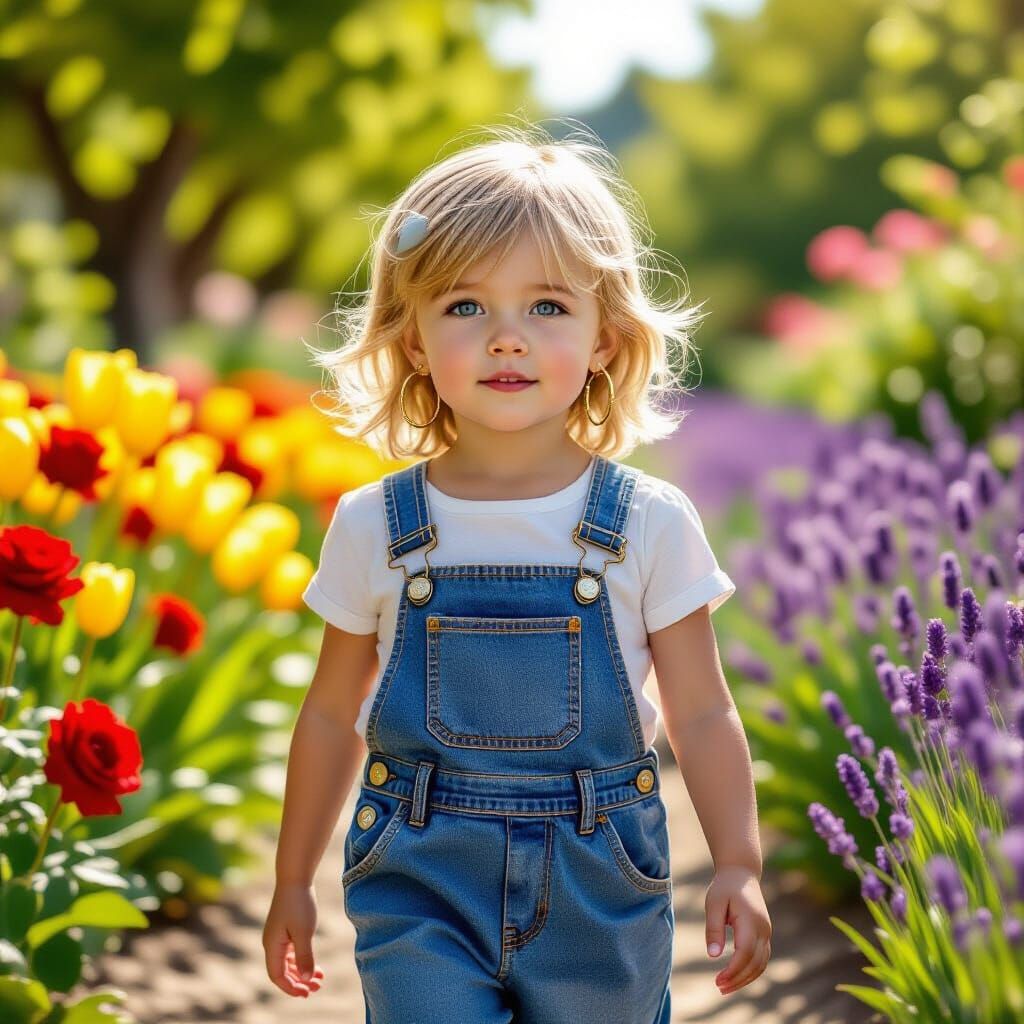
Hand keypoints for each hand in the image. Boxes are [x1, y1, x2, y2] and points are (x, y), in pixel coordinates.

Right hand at [263, 882, 324, 998]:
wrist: (295, 877)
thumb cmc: (299, 904)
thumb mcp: (304, 932)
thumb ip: (304, 957)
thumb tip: (306, 979)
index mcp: (272, 946)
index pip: (277, 976)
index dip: (291, 987)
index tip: (307, 993)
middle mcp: (271, 943)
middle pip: (282, 971)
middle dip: (299, 982)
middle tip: (317, 988)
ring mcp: (277, 936)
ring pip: (288, 962)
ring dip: (302, 972)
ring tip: (320, 978)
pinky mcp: (285, 928)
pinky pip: (291, 952)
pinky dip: (301, 960)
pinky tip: (315, 963)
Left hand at [705, 865, 770, 995]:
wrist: (742, 873)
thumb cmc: (725, 887)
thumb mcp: (714, 903)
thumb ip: (714, 928)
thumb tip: (712, 955)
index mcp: (751, 921)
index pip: (745, 953)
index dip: (733, 970)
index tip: (718, 980)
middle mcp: (763, 929)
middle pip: (755, 963)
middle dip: (738, 979)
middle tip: (719, 988)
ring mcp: (766, 932)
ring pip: (761, 964)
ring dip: (745, 979)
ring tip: (725, 986)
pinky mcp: (764, 934)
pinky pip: (761, 959)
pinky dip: (750, 971)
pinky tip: (736, 976)